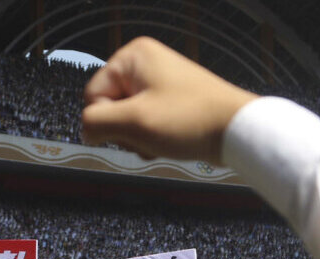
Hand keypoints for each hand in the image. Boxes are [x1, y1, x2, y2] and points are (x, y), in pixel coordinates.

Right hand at [82, 37, 256, 163]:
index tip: (129, 127)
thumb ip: (96, 123)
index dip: (107, 120)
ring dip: (139, 137)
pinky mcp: (171, 101)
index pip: (92, 95)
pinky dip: (153, 137)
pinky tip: (170, 141)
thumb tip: (84, 129)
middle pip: (110, 107)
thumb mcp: (133, 122)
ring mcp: (159, 83)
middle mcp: (145, 64)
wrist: (235, 131)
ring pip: (128, 119)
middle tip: (149, 133)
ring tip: (163, 138)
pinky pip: (146, 123)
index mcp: (133, 56)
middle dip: (126, 130)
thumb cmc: (192, 119)